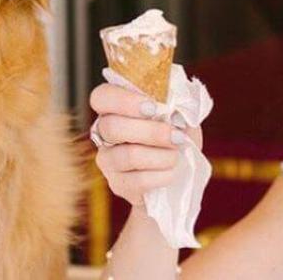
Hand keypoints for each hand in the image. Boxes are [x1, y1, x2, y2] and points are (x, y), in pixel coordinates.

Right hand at [90, 83, 202, 206]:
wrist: (181, 174)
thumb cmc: (176, 137)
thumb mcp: (180, 114)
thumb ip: (175, 101)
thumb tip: (176, 98)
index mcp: (115, 108)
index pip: (102, 97)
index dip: (124, 101)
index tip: (153, 107)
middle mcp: (104, 132)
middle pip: (112, 127)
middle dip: (150, 132)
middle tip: (177, 136)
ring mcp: (108, 160)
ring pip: (127, 155)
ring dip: (160, 155)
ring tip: (177, 155)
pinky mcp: (118, 185)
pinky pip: (137, 180)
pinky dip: (161, 175)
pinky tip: (172, 172)